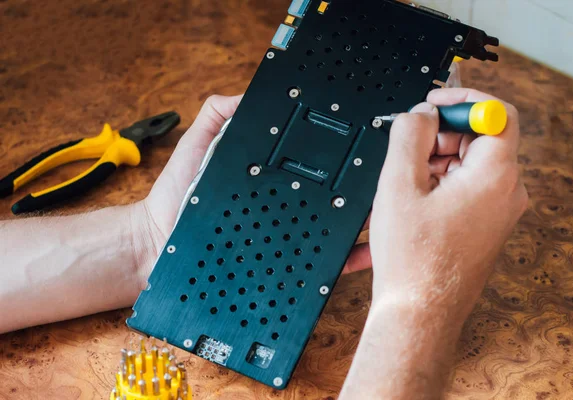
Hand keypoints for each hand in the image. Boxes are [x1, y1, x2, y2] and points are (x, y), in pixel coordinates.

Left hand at [131, 95, 370, 286]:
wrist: (159, 243)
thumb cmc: (178, 197)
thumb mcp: (197, 146)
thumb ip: (218, 118)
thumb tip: (247, 94)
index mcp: (271, 180)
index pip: (313, 166)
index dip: (338, 158)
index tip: (363, 145)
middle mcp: (285, 206)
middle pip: (333, 197)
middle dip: (362, 189)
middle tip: (389, 176)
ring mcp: (286, 234)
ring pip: (334, 228)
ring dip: (363, 219)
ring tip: (387, 207)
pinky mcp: (283, 262)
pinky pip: (321, 263)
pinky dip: (348, 258)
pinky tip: (369, 249)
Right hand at [369, 88, 527, 317]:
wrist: (418, 316)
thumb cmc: (413, 261)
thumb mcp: (400, 184)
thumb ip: (409, 135)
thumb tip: (419, 113)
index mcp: (495, 176)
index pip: (497, 114)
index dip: (463, 100)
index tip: (434, 102)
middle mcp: (505, 193)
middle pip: (478, 141)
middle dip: (438, 138)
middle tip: (406, 150)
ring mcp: (495, 213)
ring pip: (464, 168)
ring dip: (430, 167)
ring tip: (397, 188)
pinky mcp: (482, 228)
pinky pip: (459, 194)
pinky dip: (430, 191)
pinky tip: (399, 209)